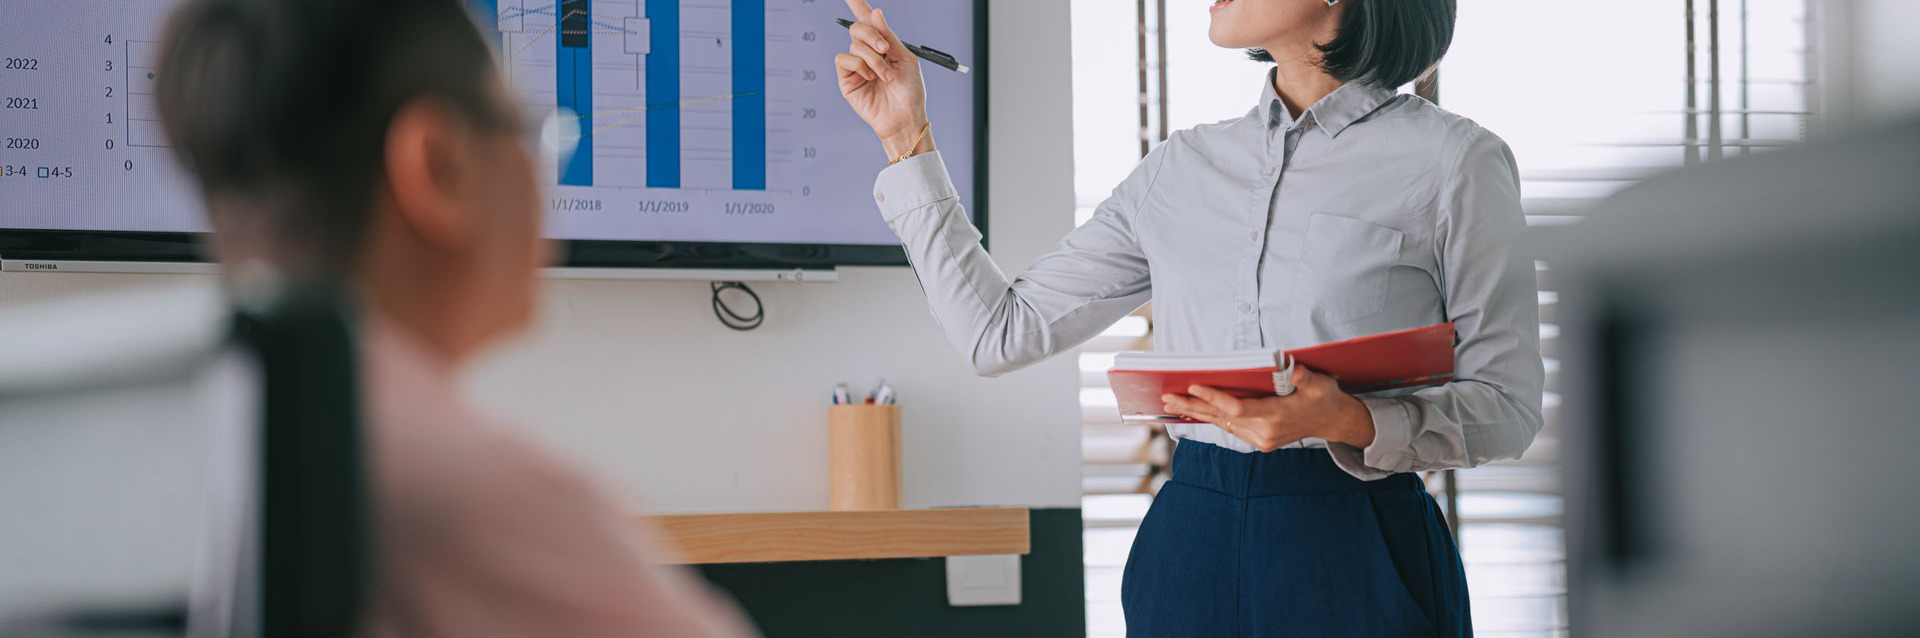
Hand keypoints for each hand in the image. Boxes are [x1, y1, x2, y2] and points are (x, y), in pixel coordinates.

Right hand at [835, 0, 932, 157]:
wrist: (904, 118)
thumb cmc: (909, 92)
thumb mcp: (905, 58)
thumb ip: (888, 35)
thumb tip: (875, 12)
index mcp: (884, 45)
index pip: (868, 20)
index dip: (857, 4)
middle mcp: (868, 53)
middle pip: (858, 28)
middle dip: (873, 35)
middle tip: (886, 50)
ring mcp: (856, 66)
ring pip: (854, 44)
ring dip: (873, 59)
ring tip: (885, 76)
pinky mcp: (846, 79)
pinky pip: (844, 59)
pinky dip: (859, 65)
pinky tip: (870, 78)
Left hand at [1162, 366, 1376, 451]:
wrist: (1332, 420)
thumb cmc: (1324, 397)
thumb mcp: (1320, 384)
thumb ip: (1304, 377)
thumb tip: (1292, 368)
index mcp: (1276, 417)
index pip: (1237, 408)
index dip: (1214, 397)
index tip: (1193, 386)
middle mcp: (1265, 433)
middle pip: (1222, 417)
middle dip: (1193, 407)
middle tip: (1166, 398)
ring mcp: (1261, 440)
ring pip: (1222, 423)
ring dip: (1196, 413)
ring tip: (1171, 403)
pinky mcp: (1259, 441)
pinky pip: (1229, 427)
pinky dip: (1210, 417)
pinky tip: (1193, 411)